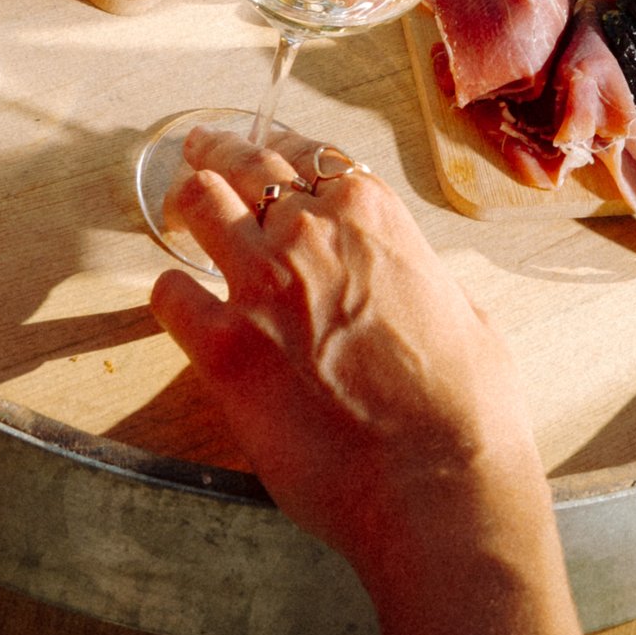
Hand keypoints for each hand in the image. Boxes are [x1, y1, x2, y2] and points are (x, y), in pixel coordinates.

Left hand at [150, 128, 577, 634]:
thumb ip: (413, 277)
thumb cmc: (464, 408)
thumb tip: (403, 281)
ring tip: (182, 213)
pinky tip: (180, 303)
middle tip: (200, 154)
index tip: (260, 152)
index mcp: (370, 214)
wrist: (438, 483)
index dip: (277, 150)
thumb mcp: (460, 307)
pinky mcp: (223, 346)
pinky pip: (171, 294)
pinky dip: (173, 294)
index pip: (305, 152)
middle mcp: (310, 231)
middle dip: (218, 154)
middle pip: (243, 164)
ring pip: (199, 205)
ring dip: (190, 206)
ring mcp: (261, 283)